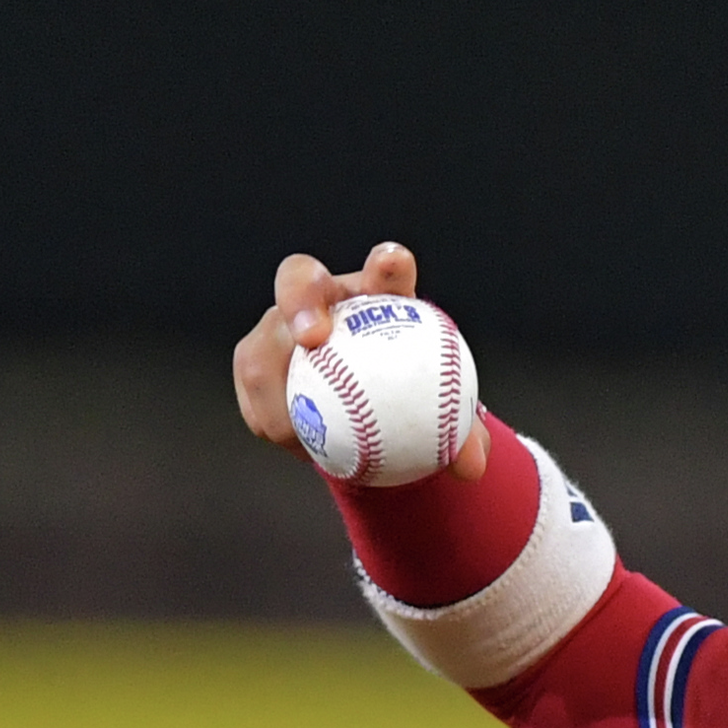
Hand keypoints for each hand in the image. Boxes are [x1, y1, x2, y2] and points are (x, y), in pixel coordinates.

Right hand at [231, 244, 491, 480]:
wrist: (368, 423)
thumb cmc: (412, 407)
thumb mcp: (442, 421)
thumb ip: (460, 434)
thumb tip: (473, 463)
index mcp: (377, 296)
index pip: (386, 270)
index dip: (389, 263)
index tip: (393, 267)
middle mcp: (323, 299)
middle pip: (298, 280)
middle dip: (300, 299)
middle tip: (313, 338)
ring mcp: (278, 328)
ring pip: (260, 350)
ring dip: (277, 389)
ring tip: (299, 429)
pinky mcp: (254, 365)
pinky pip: (255, 398)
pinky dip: (276, 424)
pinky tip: (299, 449)